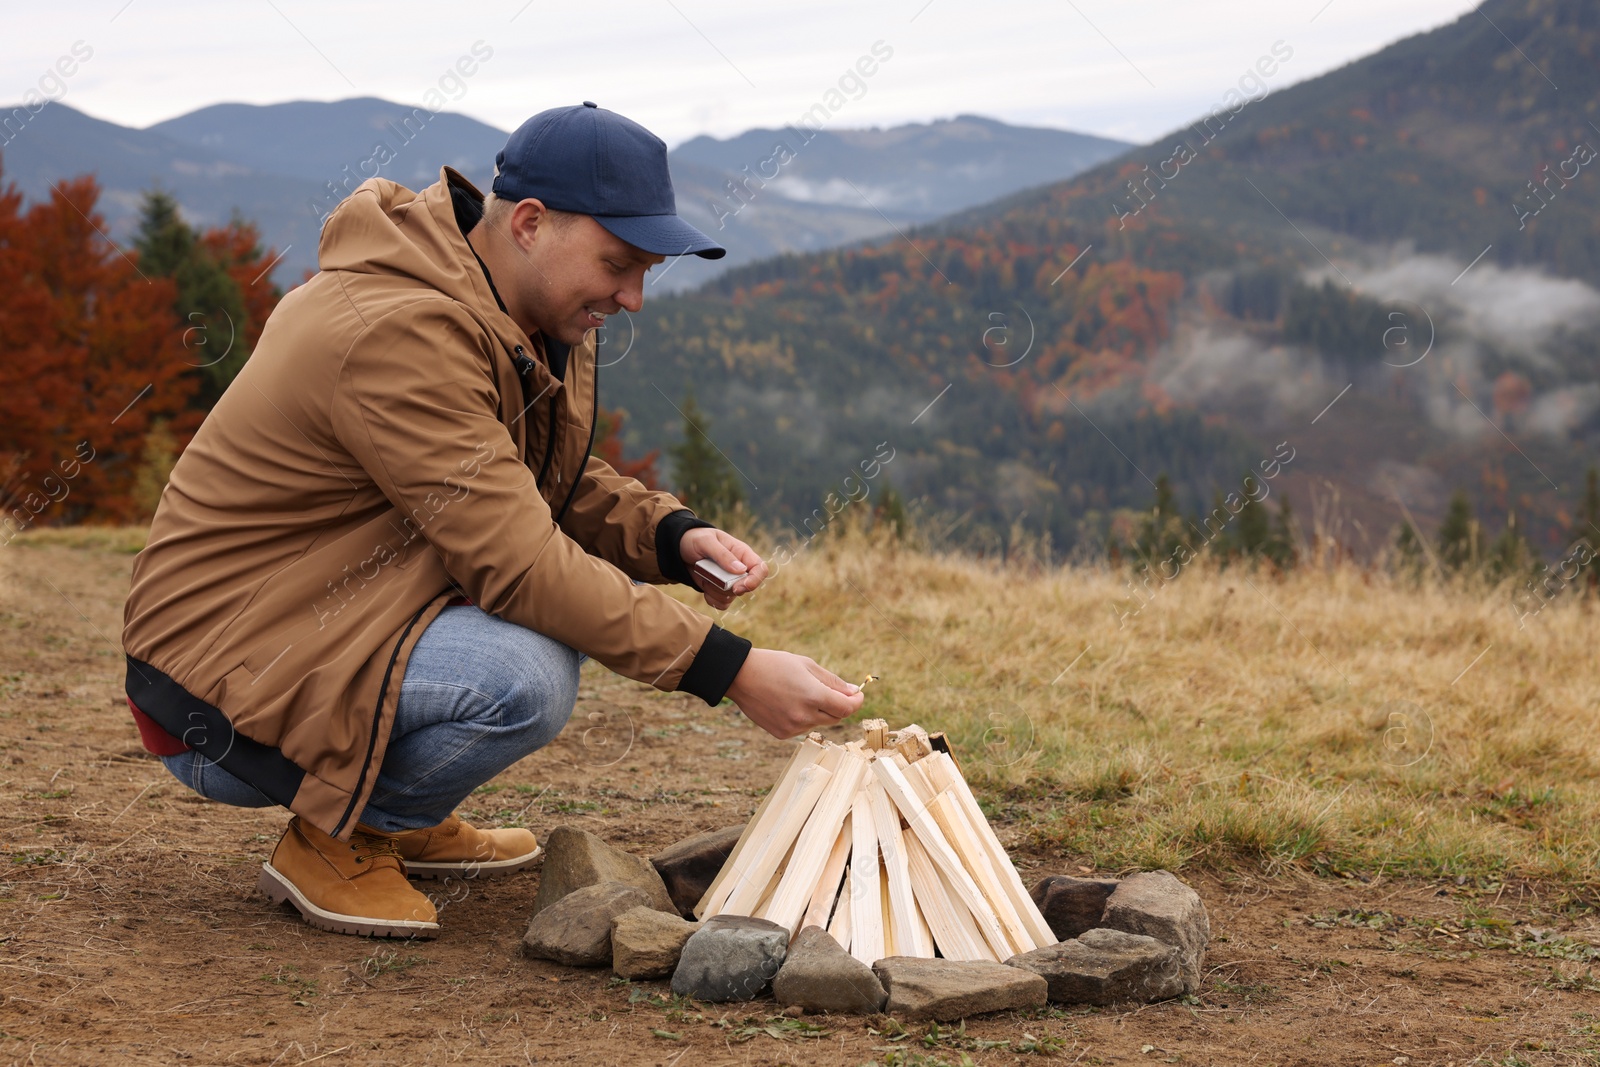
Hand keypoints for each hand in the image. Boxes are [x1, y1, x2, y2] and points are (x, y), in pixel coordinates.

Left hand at [679, 527, 768, 609]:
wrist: (680, 549)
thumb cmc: (696, 539)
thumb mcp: (706, 542)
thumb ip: (723, 555)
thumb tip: (741, 570)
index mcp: (742, 553)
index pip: (760, 569)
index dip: (754, 581)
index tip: (738, 587)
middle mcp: (740, 569)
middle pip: (745, 588)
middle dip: (728, 588)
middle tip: (712, 579)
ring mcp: (730, 581)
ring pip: (732, 597)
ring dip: (715, 591)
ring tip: (704, 575)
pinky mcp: (720, 590)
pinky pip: (722, 603)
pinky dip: (711, 599)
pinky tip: (704, 585)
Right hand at [724, 648, 864, 738]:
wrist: (740, 676)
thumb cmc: (775, 665)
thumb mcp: (807, 666)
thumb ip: (833, 682)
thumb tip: (853, 692)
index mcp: (813, 696)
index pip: (847, 708)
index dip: (857, 702)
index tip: (858, 695)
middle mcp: (804, 716)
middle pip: (836, 718)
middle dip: (840, 705)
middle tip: (833, 692)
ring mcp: (792, 728)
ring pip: (819, 723)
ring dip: (820, 711)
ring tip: (801, 693)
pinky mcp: (782, 734)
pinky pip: (802, 728)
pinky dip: (803, 717)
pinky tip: (789, 703)